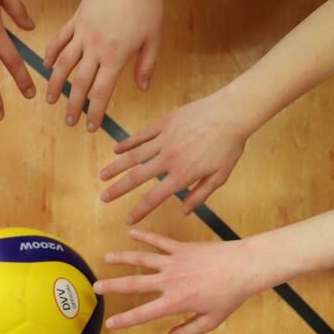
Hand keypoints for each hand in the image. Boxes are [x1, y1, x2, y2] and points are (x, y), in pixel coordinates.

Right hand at [44, 0, 162, 130]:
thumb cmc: (147, 4)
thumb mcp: (154, 38)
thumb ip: (146, 65)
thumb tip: (142, 88)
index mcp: (116, 55)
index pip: (101, 91)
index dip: (95, 112)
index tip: (90, 127)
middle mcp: (95, 47)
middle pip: (79, 83)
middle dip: (73, 105)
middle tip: (69, 122)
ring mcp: (83, 32)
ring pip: (63, 63)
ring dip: (55, 84)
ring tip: (50, 100)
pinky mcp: (76, 18)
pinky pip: (60, 39)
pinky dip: (51, 53)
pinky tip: (46, 65)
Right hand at [95, 229, 266, 333]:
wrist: (244, 267)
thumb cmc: (230, 295)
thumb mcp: (212, 320)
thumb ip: (189, 330)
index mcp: (175, 302)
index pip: (143, 313)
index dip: (124, 319)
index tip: (109, 323)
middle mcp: (169, 281)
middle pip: (134, 283)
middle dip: (112, 286)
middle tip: (95, 287)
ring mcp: (173, 262)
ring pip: (141, 259)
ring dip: (121, 258)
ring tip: (106, 258)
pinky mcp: (181, 248)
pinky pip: (159, 240)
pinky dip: (144, 236)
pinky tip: (131, 232)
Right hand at [98, 91, 249, 223]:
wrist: (232, 113)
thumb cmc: (229, 146)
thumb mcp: (219, 176)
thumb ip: (200, 195)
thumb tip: (185, 211)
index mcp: (182, 175)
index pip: (154, 198)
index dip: (139, 211)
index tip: (128, 220)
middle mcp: (168, 159)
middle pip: (136, 177)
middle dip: (118, 190)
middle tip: (104, 198)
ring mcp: (164, 140)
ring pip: (133, 156)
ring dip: (116, 167)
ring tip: (102, 176)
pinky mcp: (163, 123)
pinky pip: (141, 135)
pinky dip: (127, 143)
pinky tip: (116, 149)